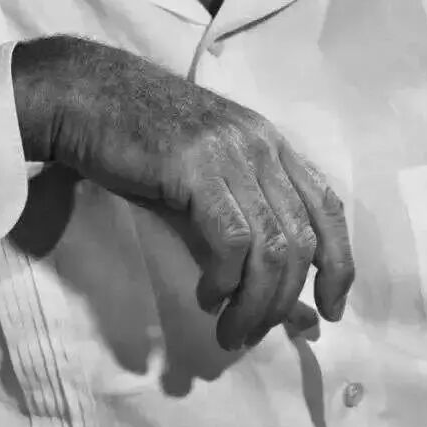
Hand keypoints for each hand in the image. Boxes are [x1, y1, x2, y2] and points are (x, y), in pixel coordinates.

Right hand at [11, 36, 353, 350]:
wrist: (86, 93)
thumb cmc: (140, 137)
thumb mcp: (204, 173)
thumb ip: (240, 220)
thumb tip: (273, 288)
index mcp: (269, 140)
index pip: (327, 206)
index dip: (340, 263)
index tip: (330, 310)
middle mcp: (260, 143)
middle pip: (302, 238)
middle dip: (285, 300)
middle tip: (253, 333)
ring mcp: (230, 152)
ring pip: (271, 247)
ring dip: (256, 304)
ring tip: (231, 331)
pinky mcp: (196, 167)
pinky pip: (232, 240)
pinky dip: (226, 280)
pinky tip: (205, 296)